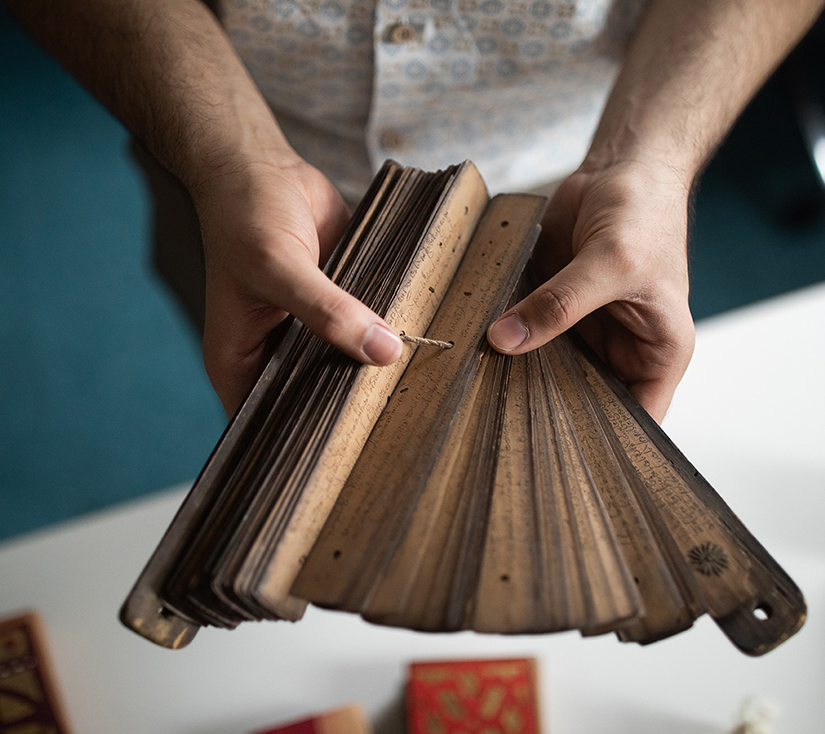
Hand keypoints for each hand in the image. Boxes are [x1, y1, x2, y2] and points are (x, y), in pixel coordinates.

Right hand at [195, 155, 402, 415]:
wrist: (260, 168)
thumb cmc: (243, 216)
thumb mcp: (279, 266)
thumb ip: (328, 310)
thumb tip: (384, 349)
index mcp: (240, 362)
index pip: (270, 422)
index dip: (304, 438)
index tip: (351, 448)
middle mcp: (274, 355)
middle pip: (314, 398)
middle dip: (348, 404)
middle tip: (394, 420)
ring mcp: (306, 334)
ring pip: (342, 366)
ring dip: (370, 370)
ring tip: (412, 391)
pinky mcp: (336, 309)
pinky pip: (362, 332)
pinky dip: (382, 336)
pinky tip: (414, 345)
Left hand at [487, 160, 694, 422]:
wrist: (619, 169)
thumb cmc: (645, 213)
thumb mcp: (611, 262)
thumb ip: (560, 304)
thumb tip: (506, 340)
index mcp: (658, 355)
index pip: (638, 422)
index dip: (605, 445)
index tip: (557, 456)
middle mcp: (621, 352)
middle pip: (585, 402)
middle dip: (550, 413)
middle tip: (505, 427)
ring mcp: (584, 334)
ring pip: (549, 372)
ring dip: (521, 378)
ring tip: (482, 396)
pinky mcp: (552, 312)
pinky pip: (527, 337)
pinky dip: (507, 344)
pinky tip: (477, 355)